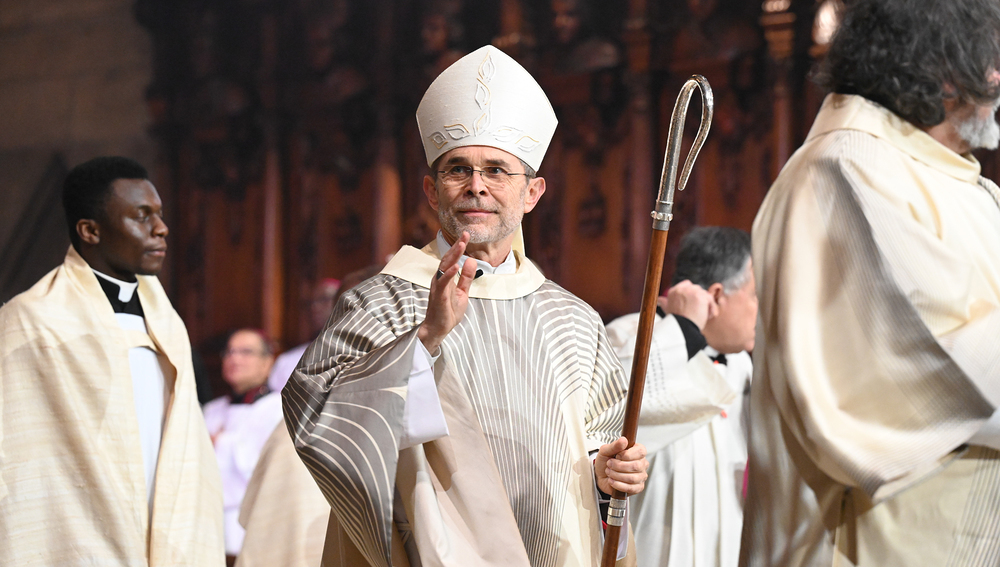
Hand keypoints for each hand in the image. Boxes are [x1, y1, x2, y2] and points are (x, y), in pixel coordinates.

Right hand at [417, 231, 476, 353]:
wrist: (438, 329)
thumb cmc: (448, 311)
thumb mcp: (462, 292)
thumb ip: (466, 277)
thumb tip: (471, 260)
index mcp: (446, 277)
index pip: (452, 258)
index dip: (459, 247)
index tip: (466, 235)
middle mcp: (440, 279)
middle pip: (448, 259)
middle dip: (456, 246)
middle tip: (465, 234)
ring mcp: (438, 287)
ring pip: (444, 267)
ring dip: (453, 256)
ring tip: (461, 245)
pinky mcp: (438, 296)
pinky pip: (443, 283)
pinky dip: (449, 274)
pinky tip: (456, 266)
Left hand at [595, 437, 647, 494]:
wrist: (601, 475)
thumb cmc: (606, 461)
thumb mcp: (606, 451)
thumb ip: (614, 445)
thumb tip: (623, 440)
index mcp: (637, 451)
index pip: (640, 451)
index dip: (627, 455)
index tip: (617, 456)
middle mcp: (642, 463)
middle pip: (636, 466)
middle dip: (618, 466)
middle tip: (610, 464)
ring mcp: (641, 476)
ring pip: (632, 478)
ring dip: (616, 475)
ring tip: (610, 472)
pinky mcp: (638, 487)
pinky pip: (630, 488)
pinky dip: (618, 484)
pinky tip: (612, 481)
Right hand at [662, 280, 716, 329]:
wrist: (683, 329)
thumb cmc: (677, 323)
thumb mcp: (668, 310)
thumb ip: (665, 303)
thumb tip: (660, 299)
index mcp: (673, 291)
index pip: (687, 284)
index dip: (692, 294)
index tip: (694, 304)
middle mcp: (682, 289)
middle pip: (697, 289)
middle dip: (701, 300)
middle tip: (700, 312)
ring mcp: (692, 291)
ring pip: (705, 294)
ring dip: (707, 305)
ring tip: (705, 316)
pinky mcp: (701, 296)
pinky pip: (710, 299)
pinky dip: (711, 308)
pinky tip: (709, 316)